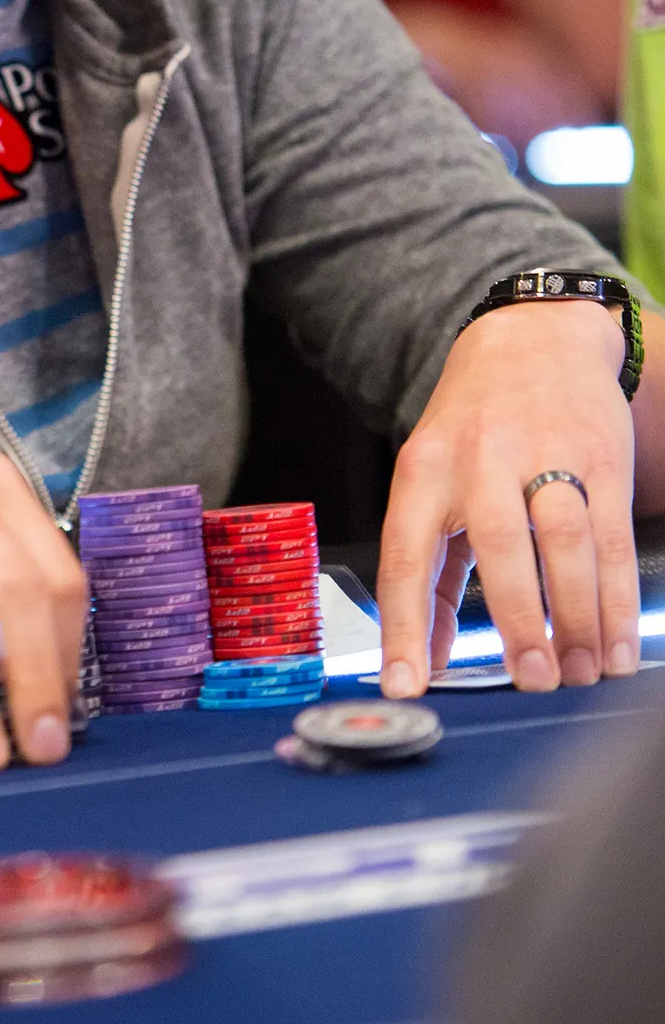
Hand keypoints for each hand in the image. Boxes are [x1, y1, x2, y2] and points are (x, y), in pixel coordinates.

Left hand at [378, 301, 637, 696]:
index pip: (405, 557)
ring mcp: (545, 454)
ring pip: (564, 544)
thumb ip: (428, 573)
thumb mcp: (430, 482)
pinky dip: (617, 598)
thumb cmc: (473, 427)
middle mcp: (480, 460)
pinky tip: (618, 643)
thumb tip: (426, 657)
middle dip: (517, 621)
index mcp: (423, 471)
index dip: (405, 626)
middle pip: (499, 547)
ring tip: (582, 671)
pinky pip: (612, 537)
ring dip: (577, 617)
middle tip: (534, 680)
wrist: (534, 339)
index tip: (407, 684)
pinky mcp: (601, 455)